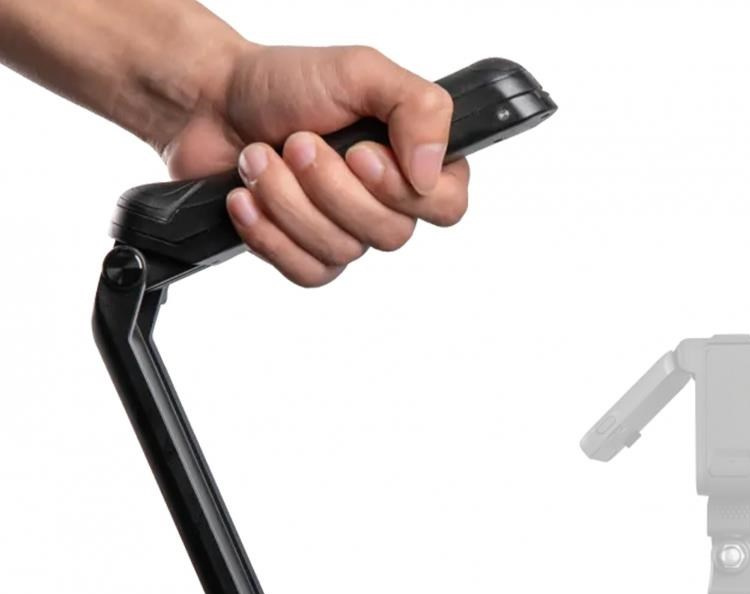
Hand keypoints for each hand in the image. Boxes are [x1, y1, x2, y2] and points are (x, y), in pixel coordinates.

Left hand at [165, 44, 468, 285]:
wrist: (209, 104)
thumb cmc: (285, 83)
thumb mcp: (362, 71)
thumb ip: (420, 108)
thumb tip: (432, 170)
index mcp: (414, 157)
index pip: (447, 206)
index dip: (402, 191)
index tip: (359, 153)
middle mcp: (388, 200)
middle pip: (392, 234)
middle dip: (330, 187)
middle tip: (297, 143)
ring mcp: (347, 231)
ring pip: (343, 251)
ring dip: (289, 201)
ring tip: (259, 158)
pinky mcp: (306, 253)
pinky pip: (308, 271)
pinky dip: (270, 234)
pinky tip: (246, 199)